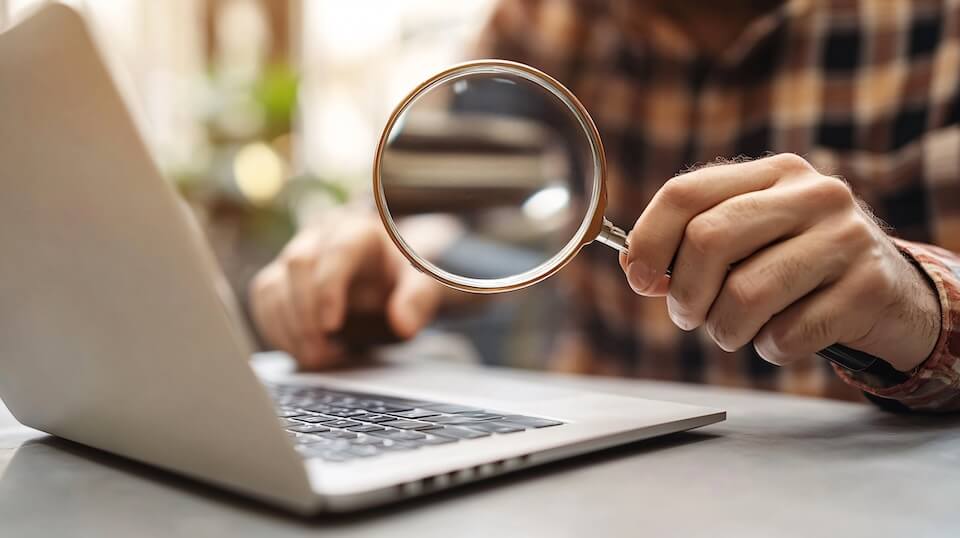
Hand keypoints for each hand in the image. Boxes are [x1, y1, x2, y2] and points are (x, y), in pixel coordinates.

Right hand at [249, 209, 443, 368]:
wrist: (385, 275)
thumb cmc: (401, 276)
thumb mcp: (421, 284)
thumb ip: (417, 299)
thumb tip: (403, 323)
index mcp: (358, 230)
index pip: (337, 251)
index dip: (328, 288)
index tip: (330, 326)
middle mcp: (321, 235)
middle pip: (298, 263)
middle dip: (306, 313)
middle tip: (322, 353)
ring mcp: (295, 254)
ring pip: (273, 284)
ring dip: (288, 327)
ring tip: (315, 359)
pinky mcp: (279, 276)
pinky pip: (263, 300)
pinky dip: (275, 329)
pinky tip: (300, 351)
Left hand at [620, 153, 940, 371]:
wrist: (892, 295)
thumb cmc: (799, 267)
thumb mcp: (751, 239)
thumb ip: (691, 244)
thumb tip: (637, 268)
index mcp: (773, 173)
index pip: (685, 192)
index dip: (649, 241)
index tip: (642, 279)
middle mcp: (812, 194)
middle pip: (708, 239)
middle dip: (684, 293)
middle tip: (689, 316)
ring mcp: (846, 238)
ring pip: (745, 294)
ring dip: (724, 330)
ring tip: (734, 330)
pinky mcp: (868, 287)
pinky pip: (787, 334)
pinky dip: (770, 348)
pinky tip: (782, 337)